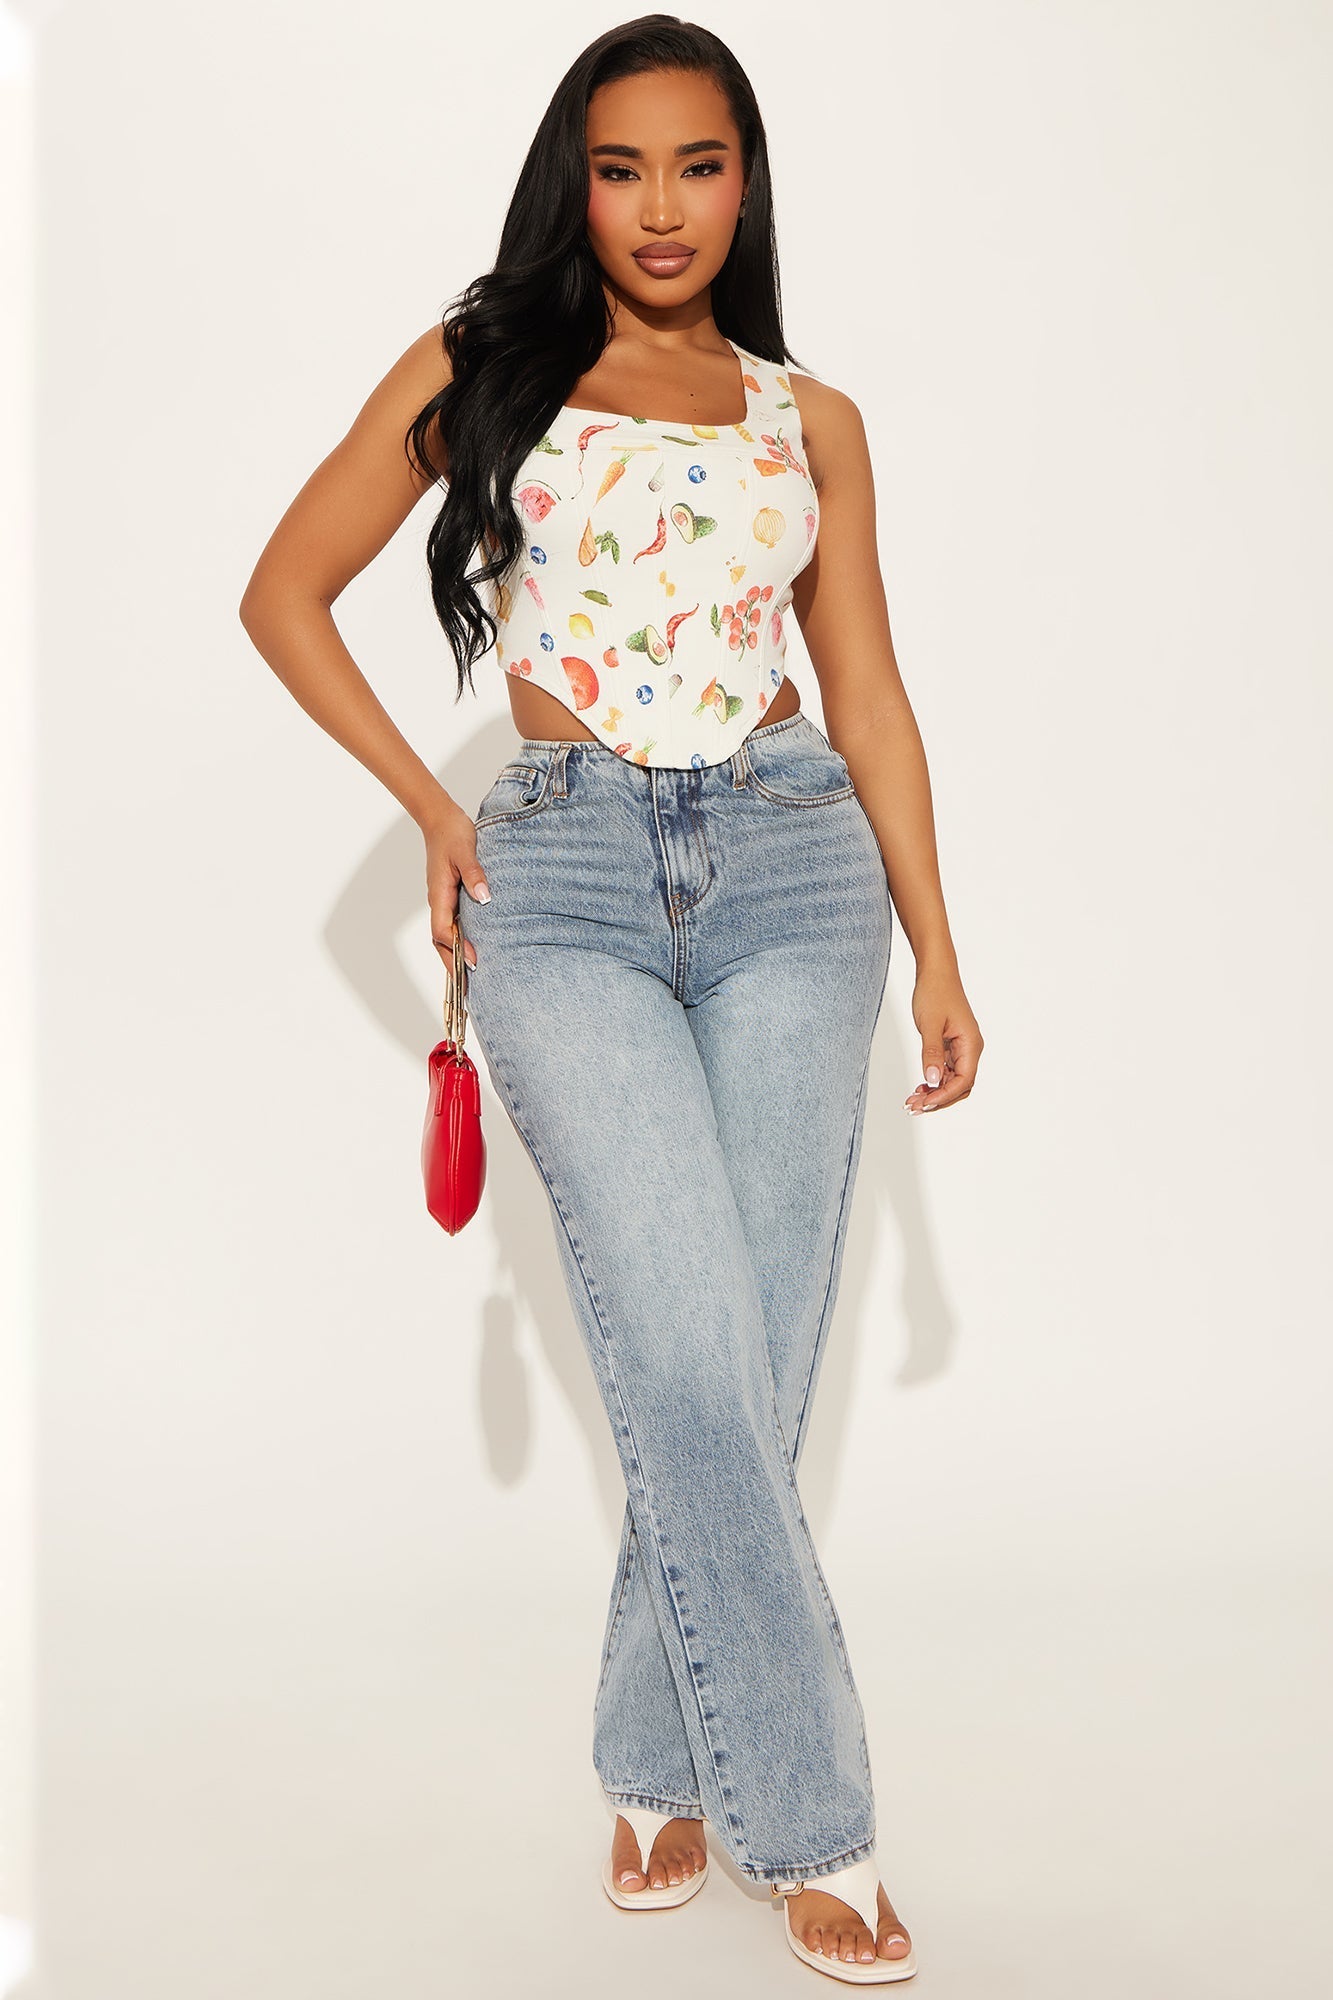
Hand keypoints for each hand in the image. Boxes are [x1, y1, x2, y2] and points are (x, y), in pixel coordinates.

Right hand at [423, 802, 490, 971]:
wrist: (441, 820)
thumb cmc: (453, 834)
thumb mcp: (466, 850)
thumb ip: (475, 874)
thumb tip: (484, 897)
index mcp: (440, 894)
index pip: (443, 930)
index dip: (457, 948)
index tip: (473, 961)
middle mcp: (439, 902)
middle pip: (440, 941)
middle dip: (452, 965)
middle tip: (467, 990)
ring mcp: (443, 901)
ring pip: (445, 936)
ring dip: (454, 957)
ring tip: (470, 980)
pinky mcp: (449, 898)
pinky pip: (452, 926)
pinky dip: (458, 942)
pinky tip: (471, 950)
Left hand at [903, 967, 982, 1114]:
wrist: (935, 972)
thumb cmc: (935, 992)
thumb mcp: (930, 1024)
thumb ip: (932, 1053)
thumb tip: (933, 1080)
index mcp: (971, 1044)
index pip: (964, 1081)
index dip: (944, 1096)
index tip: (924, 1103)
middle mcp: (970, 1049)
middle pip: (960, 1086)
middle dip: (939, 1099)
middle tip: (914, 1107)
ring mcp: (961, 1048)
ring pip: (952, 1080)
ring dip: (934, 1092)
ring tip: (913, 1100)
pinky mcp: (951, 1046)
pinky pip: (946, 1071)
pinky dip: (933, 1081)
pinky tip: (919, 1086)